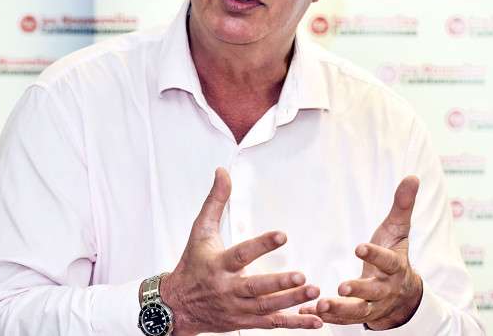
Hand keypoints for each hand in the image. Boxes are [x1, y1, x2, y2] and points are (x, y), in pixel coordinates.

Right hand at [160, 167, 322, 334]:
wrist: (177, 305)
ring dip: (291, 301)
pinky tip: (315, 321)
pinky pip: (271, 324)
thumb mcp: (200, 230)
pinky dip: (293, 324)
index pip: (241, 254)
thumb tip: (223, 172)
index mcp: (218, 264)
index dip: (261, 245)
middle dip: (279, 284)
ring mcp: (237, 308)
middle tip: (302, 275)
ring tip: (314, 292)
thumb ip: (215, 201)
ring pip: (266, 307)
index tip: (282, 235)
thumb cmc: (192, 263)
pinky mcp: (245, 322)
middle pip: (255, 287)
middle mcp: (228, 288)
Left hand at [299, 176, 422, 329]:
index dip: (374, 255)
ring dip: (338, 309)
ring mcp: (372, 305)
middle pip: (373, 292)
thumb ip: (402, 206)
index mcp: (394, 266)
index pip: (387, 261)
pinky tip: (305, 311)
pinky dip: (326, 317)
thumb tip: (413, 176)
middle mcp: (384, 289)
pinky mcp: (358, 315)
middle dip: (357, 290)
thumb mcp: (398, 230)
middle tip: (341, 287)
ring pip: (357, 311)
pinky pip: (342, 320)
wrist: (403, 294)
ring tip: (320, 304)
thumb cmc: (396, 254)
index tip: (359, 247)